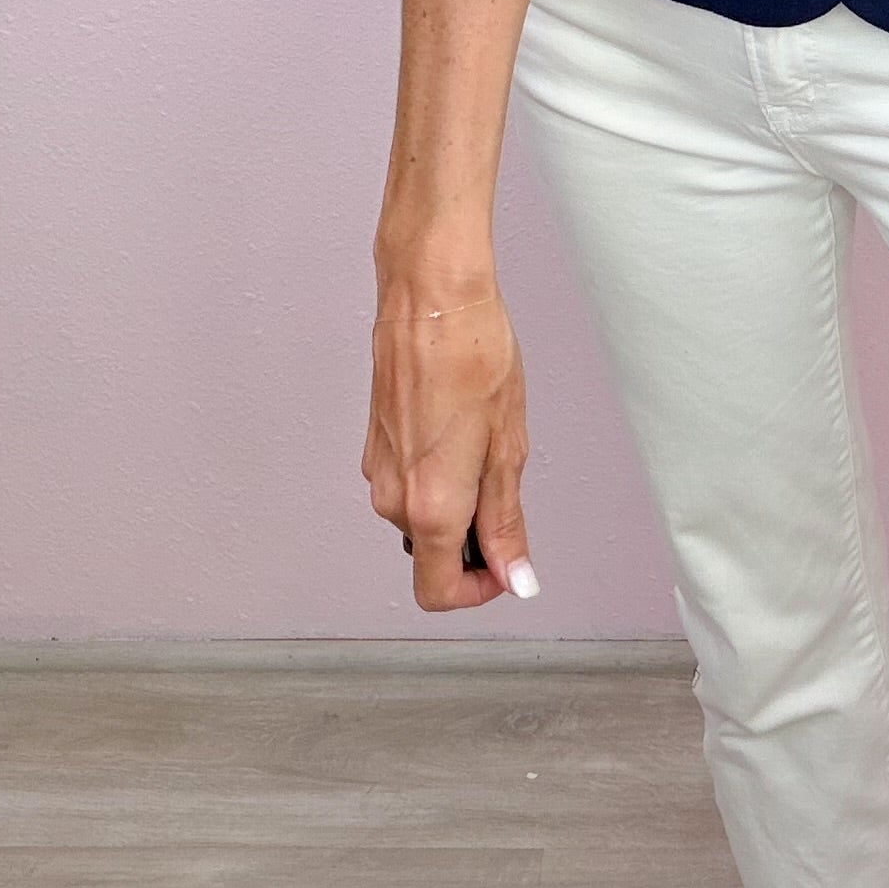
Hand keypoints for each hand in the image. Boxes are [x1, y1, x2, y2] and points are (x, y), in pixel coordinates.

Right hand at [361, 276, 536, 612]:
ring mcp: (377, 468)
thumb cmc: (472, 356)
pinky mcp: (374, 443)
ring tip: (485, 443)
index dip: (477, 589)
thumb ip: (505, 522)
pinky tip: (460, 428)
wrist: (431, 296)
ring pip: (418, 514)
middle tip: (506, 487)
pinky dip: (436, 474)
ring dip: (455, 500)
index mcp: (429, 506)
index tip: (505, 563)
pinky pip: (407, 481)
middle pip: (429, 553)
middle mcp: (392, 496)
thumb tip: (514, 576)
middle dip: (470, 538)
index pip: (437, 591)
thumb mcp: (507, 448)